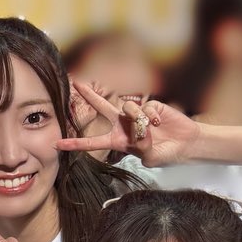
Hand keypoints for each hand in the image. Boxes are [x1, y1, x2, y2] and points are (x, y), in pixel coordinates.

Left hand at [56, 84, 202, 168]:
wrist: (185, 144)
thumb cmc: (164, 154)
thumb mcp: (149, 157)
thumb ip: (140, 146)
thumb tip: (138, 128)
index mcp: (117, 141)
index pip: (92, 142)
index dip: (74, 143)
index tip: (57, 144)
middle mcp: (123, 125)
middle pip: (102, 107)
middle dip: (90, 95)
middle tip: (76, 83)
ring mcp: (136, 114)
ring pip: (128, 109)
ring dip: (138, 120)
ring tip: (151, 130)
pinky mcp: (151, 106)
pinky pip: (145, 108)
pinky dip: (152, 118)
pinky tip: (160, 123)